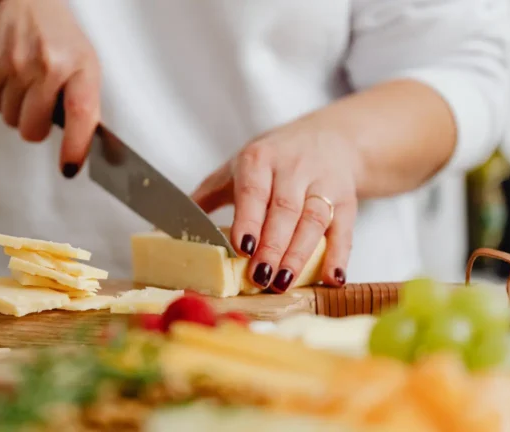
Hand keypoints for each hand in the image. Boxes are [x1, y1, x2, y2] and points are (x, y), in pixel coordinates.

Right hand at [0, 0, 100, 176]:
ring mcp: (14, 65)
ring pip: (11, 120)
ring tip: (26, 81)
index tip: (70, 167)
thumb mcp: (84, 61)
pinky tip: (10, 74)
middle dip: (36, 126)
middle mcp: (47, 65)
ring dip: (18, 110)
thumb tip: (87, 147)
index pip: (81, 115)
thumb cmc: (58, 33)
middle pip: (33, 130)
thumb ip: (85, 101)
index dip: (75, 147)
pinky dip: (0, 96)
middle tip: (41, 104)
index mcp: (79, 66)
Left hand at [192, 120, 362, 290]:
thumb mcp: (238, 169)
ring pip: (314, 221)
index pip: (254, 191)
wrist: (332, 138)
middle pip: (284, 210)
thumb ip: (206, 196)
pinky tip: (332, 278)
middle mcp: (293, 168)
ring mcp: (323, 184)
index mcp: (260, 159)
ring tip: (283, 282)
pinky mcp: (346, 200)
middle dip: (272, 245)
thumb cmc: (275, 159)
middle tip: (260, 277)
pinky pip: (344, 229)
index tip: (242, 246)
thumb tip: (162, 226)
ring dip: (300, 255)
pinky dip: (339, 256)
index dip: (250, 219)